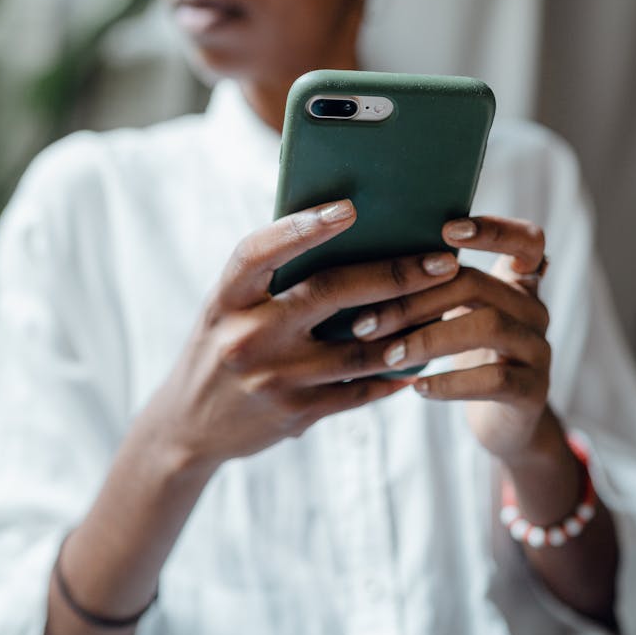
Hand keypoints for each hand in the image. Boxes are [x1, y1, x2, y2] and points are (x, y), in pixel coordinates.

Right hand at [137, 199, 459, 471]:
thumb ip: (271, 280)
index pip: (260, 252)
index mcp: (226, 299)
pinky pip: (358, 390)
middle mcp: (246, 336)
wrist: (187, 426)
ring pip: (358, 348)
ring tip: (448, 306)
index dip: (302, 228)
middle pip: (329, 294)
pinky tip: (421, 358)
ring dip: (410, 327)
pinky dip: (393, 374)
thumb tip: (346, 236)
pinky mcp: (294, 414)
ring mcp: (272, 379)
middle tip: (442, 261)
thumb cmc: (220, 347)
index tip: (349, 208)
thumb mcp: (227, 308)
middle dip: (394, 275)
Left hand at [350, 215, 550, 461]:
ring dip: (428, 339)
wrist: (501, 423)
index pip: (525, 238)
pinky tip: (418, 387)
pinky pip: (494, 378)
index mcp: (516, 282)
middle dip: (415, 300)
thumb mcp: (453, 316)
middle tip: (365, 323)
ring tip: (389, 356)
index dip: (493, 229)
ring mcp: (538, 349)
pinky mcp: (533, 390)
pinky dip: (450, 382)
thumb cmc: (465, 357)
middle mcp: (533, 308)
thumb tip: (363, 264)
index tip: (446, 231)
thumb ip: (433, 286)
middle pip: (477, 284)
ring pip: (488, 326)